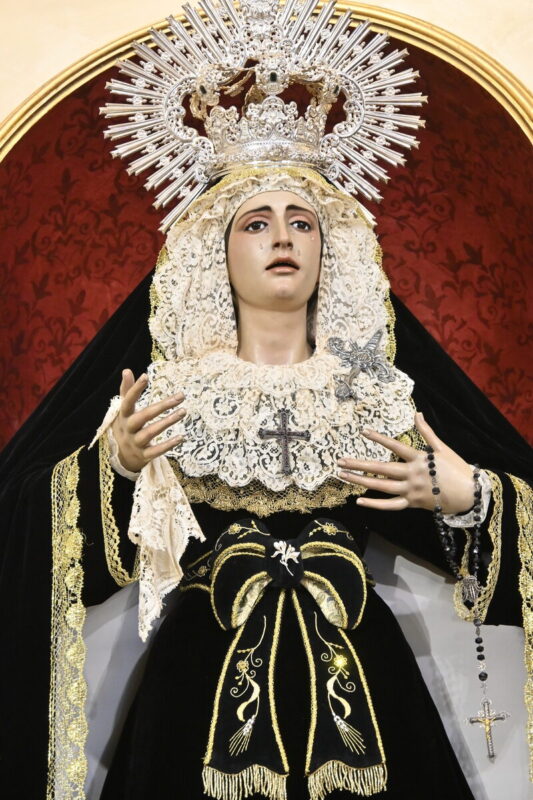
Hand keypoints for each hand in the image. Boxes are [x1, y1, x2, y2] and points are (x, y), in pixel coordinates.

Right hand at [111, 369, 185, 472]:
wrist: (120, 457)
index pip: (127, 401)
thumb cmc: (126, 426)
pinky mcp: (143, 456)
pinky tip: (181, 437)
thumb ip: (126, 391)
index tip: (145, 376)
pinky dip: (168, 445)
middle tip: (180, 396)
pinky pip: (156, 451)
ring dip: (167, 422)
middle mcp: (128, 429)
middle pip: (144, 416)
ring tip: (183, 411)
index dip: (135, 389)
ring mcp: (135, 443)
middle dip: (162, 406)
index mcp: (123, 416)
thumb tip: (126, 370)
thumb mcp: (123, 410)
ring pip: (150, 432)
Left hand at [337, 412, 474, 514]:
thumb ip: (427, 432)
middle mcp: (412, 475)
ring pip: (381, 487)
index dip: (379, 438)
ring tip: (343, 476)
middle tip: (340, 461)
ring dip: (360, 481)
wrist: (471, 495)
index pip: (395, 446)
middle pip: (381, 469)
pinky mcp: (412, 503)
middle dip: (359, 464)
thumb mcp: (442, 448)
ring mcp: (411, 490)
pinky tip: (359, 500)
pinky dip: (375, 504)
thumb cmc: (457, 469)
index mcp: (420, 459)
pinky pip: (390, 505)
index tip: (363, 432)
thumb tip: (417, 414)